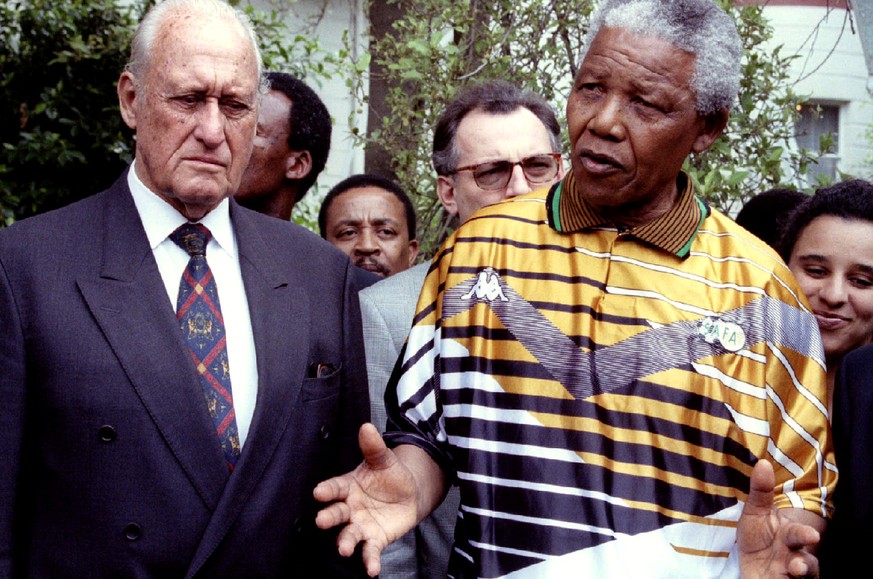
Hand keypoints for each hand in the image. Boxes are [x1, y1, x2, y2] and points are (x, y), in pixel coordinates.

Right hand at [314, 423, 419, 576]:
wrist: (409, 493)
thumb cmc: (390, 475)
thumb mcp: (384, 459)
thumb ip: (374, 447)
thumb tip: (367, 426)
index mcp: (348, 486)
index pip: (334, 488)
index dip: (327, 490)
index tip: (318, 492)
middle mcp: (350, 508)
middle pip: (337, 513)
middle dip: (329, 517)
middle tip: (322, 521)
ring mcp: (361, 525)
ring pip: (349, 535)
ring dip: (345, 542)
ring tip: (344, 549)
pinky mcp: (375, 539)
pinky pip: (370, 551)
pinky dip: (370, 561)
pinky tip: (372, 570)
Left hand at [738, 459, 822, 577]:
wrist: (752, 567)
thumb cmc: (758, 538)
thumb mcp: (755, 513)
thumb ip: (760, 490)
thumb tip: (763, 462)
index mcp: (789, 536)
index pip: (799, 534)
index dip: (804, 534)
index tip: (811, 535)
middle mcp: (795, 555)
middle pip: (806, 560)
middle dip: (806, 562)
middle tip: (800, 564)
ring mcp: (792, 573)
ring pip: (805, 575)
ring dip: (801, 574)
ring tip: (794, 571)